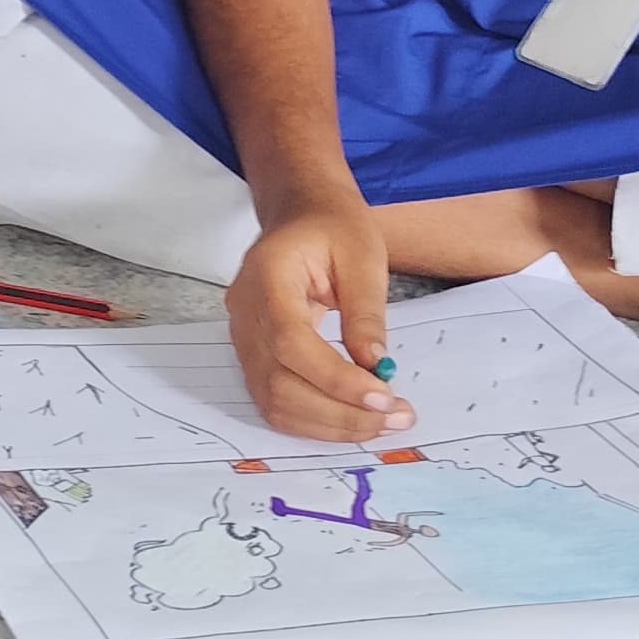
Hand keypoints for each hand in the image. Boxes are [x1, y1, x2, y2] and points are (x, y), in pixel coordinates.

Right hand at [228, 201, 411, 441]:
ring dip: (330, 424)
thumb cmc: (333, 227)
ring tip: (381, 421)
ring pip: (274, 402)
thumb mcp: (363, 255)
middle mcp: (243, 312)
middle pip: (279, 383)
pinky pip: (276, 401)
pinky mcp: (253, 357)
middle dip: (340, 412)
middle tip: (396, 416)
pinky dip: (315, 420)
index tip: (384, 396)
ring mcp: (242, 338)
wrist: (301, 215)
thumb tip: (375, 366)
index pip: (290, 342)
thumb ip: (366, 311)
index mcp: (266, 275)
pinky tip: (354, 417)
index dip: (335, 379)